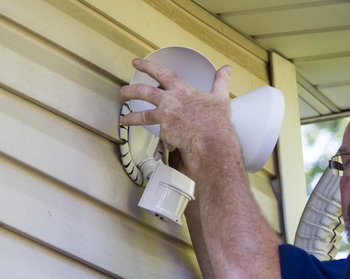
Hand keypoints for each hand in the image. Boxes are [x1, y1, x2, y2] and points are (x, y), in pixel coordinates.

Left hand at [119, 59, 237, 175]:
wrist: (212, 140)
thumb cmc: (217, 121)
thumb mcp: (220, 97)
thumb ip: (221, 82)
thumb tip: (226, 69)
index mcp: (182, 91)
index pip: (161, 73)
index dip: (148, 66)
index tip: (137, 63)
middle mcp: (170, 101)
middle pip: (143, 92)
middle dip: (130, 90)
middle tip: (123, 92)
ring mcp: (165, 117)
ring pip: (142, 115)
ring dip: (131, 117)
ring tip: (124, 119)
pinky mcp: (165, 132)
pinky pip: (162, 136)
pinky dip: (166, 140)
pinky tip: (169, 143)